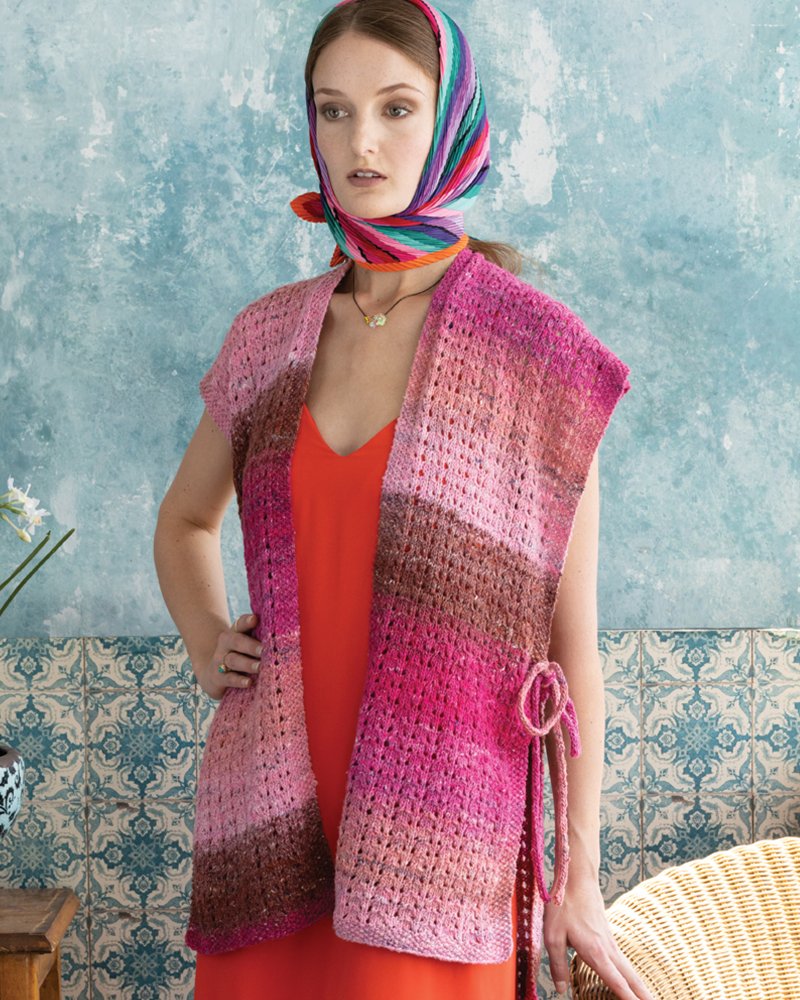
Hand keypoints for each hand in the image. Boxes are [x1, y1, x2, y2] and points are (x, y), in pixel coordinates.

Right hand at [199, 612, 261, 699]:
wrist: (214, 674)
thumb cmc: (241, 656)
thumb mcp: (249, 644)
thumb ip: (263, 638)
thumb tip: (290, 633)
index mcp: (235, 632)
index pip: (240, 624)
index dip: (247, 621)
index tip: (255, 619)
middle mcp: (226, 644)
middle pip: (237, 641)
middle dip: (251, 645)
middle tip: (264, 650)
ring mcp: (220, 660)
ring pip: (233, 660)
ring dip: (247, 664)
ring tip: (260, 667)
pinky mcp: (218, 678)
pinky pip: (229, 678)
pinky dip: (239, 681)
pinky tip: (249, 682)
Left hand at [543, 871, 653, 999]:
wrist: (577, 878)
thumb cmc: (563, 905)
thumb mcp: (552, 937)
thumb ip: (557, 966)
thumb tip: (561, 989)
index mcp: (596, 953)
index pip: (617, 983)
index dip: (629, 999)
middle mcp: (608, 950)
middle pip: (631, 979)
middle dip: (644, 995)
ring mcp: (610, 942)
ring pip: (629, 969)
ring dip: (640, 986)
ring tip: (648, 998)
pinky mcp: (608, 936)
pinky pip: (623, 961)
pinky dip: (631, 975)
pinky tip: (629, 979)